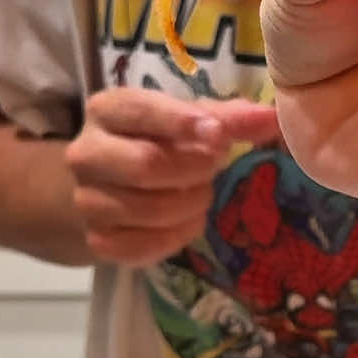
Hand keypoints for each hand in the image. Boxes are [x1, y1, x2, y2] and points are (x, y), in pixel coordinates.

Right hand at [65, 88, 279, 265]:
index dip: (181, 122)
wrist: (112, 183)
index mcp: (107, 110)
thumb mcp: (189, 120)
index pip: (140, 111)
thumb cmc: (158, 140)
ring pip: (149, 210)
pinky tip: (186, 220)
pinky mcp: (97, 240)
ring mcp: (86, 200)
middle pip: (146, 165)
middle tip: (214, 165)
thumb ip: (228, 118)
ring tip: (200, 191)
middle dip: (195, 168)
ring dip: (191, 203)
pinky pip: (143, 247)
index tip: (218, 135)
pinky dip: (177, 236)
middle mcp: (86, 153)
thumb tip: (271, 117)